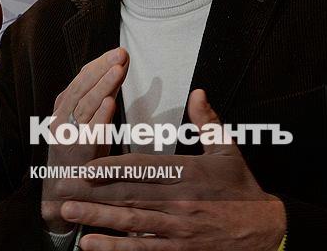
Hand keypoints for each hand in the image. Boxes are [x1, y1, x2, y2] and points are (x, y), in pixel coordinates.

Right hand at [42, 47, 128, 232]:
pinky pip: (89, 134)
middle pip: (82, 89)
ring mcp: (67, 137)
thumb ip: (97, 98)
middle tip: (121, 54)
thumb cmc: (80, 155)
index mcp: (62, 110)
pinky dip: (100, 118)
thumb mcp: (85, 123)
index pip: (80, 80)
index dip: (98, 64)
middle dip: (102, 69)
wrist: (61, 195)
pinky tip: (111, 104)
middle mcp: (61, 120)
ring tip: (118, 69)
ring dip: (103, 86)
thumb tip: (117, 68)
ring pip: (85, 107)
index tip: (118, 52)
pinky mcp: (76, 156)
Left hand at [60, 89, 286, 250]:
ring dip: (97, 217)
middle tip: (62, 185)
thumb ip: (209, 122)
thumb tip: (197, 92)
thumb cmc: (242, 189)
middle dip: (93, 191)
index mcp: (190, 174)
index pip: (144, 169)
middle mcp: (181, 201)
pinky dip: (114, 249)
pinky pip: (141, 250)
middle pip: (130, 194)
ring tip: (69, 210)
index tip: (87, 164)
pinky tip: (90, 244)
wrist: (264, 232)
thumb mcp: (229, 151)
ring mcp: (178, 229)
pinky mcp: (178, 249)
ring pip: (131, 222)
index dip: (112, 167)